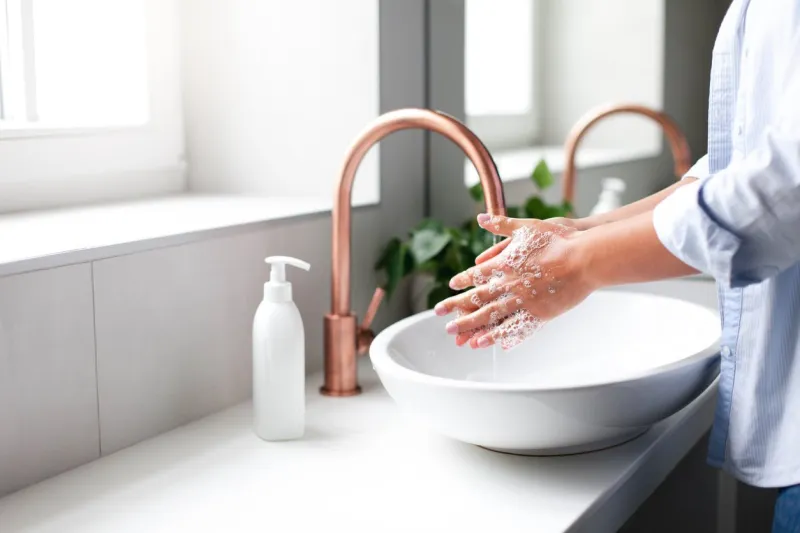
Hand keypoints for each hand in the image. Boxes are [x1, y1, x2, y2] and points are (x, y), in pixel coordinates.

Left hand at [434, 214, 596, 348]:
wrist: (585, 257)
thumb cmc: (559, 239)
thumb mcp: (527, 226)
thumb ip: (502, 225)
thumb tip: (481, 218)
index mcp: (506, 263)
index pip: (477, 274)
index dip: (463, 280)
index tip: (450, 286)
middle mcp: (510, 284)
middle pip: (477, 298)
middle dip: (456, 306)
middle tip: (438, 313)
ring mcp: (523, 300)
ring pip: (490, 315)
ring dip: (470, 324)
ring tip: (454, 333)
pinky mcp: (538, 313)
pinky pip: (513, 327)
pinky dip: (497, 335)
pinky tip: (484, 342)